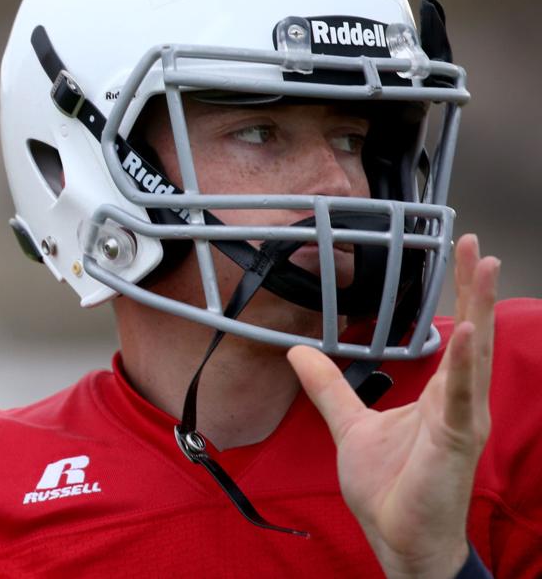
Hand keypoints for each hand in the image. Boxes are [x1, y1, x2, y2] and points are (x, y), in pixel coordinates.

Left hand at [287, 233, 497, 577]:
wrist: (397, 535)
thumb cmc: (389, 488)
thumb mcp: (350, 425)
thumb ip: (330, 388)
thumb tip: (298, 352)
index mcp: (441, 396)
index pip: (456, 334)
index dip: (460, 295)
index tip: (460, 253)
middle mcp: (459, 402)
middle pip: (472, 334)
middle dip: (474, 289)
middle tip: (474, 244)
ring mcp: (462, 420)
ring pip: (475, 356)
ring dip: (478, 311)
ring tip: (482, 270)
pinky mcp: (456, 441)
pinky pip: (461, 397)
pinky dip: (465, 364)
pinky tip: (468, 332)